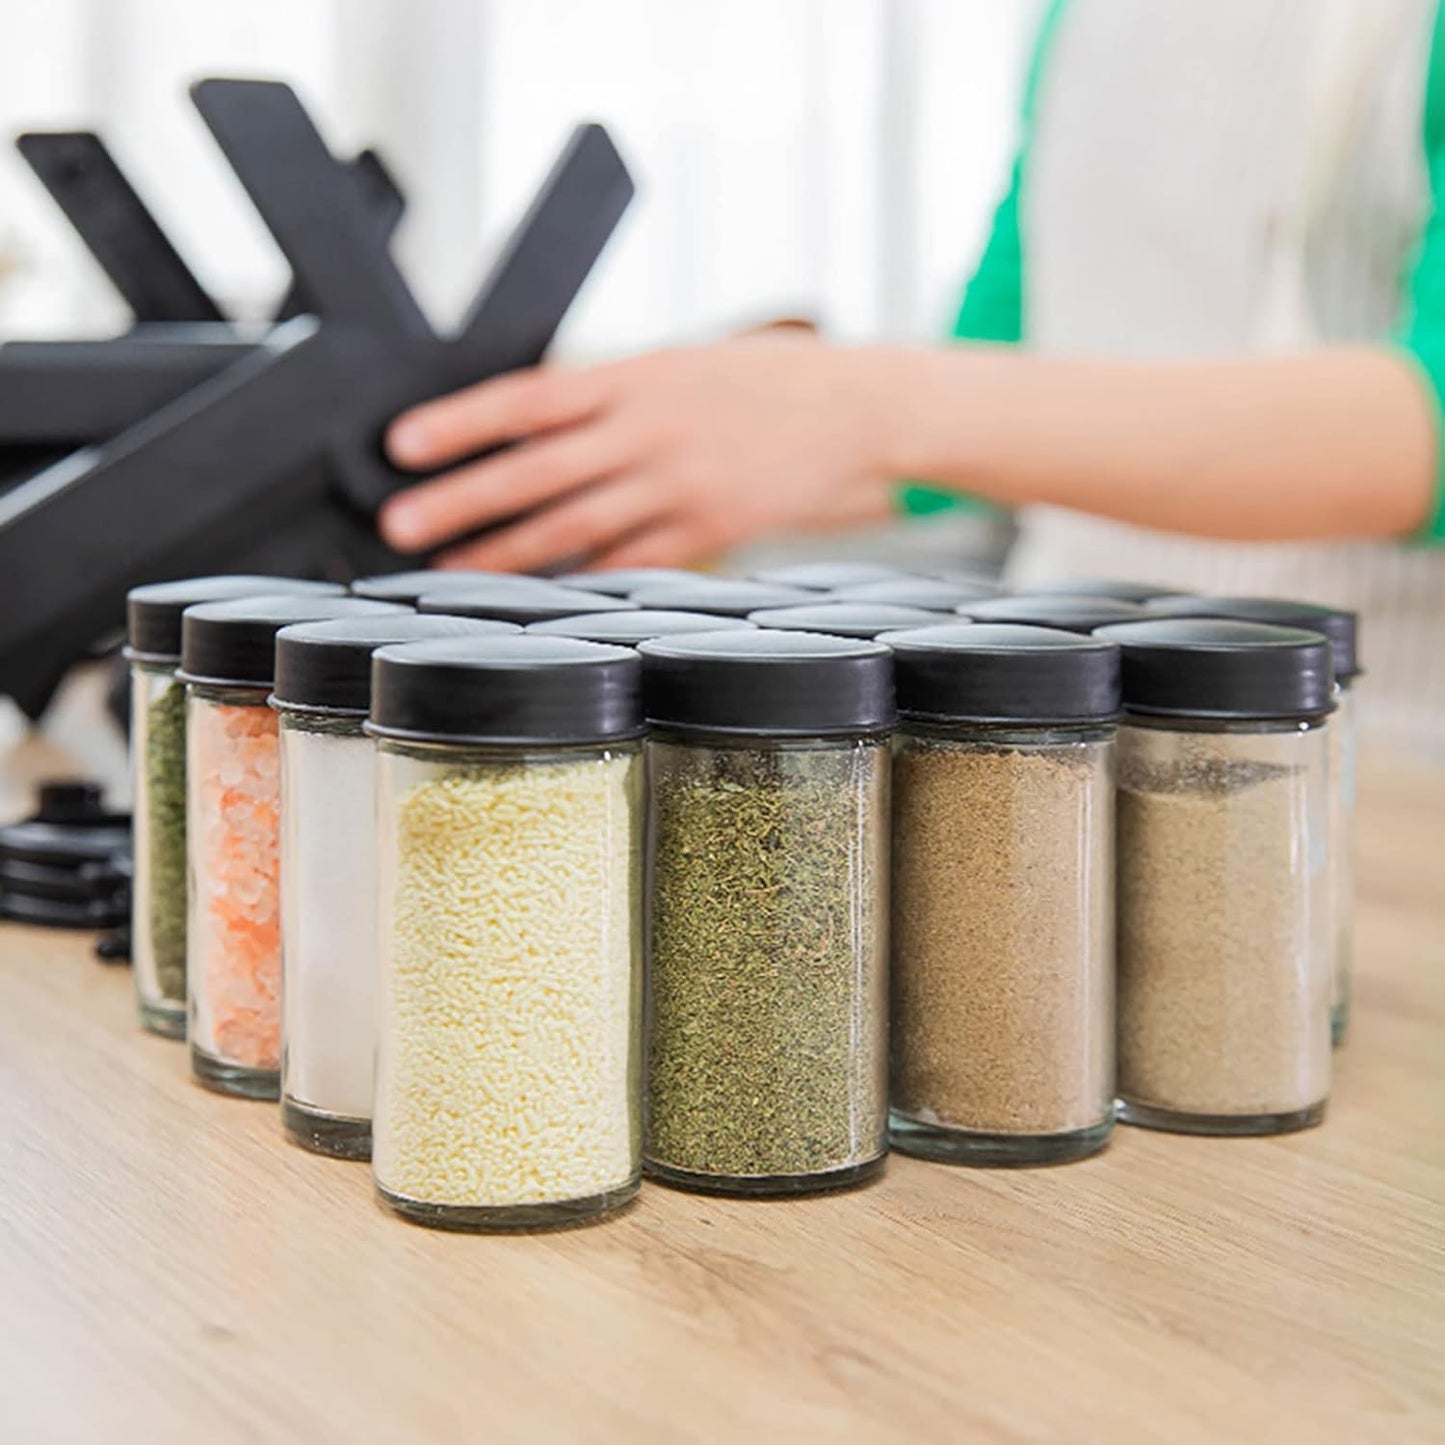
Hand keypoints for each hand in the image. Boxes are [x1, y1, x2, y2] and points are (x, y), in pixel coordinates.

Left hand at [378, 335, 895, 571]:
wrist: (867, 409)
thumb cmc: (775, 382)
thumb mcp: (690, 363)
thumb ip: (620, 393)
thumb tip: (543, 423)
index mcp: (638, 375)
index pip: (528, 399)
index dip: (460, 423)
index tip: (403, 443)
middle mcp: (650, 430)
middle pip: (535, 470)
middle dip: (462, 499)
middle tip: (399, 524)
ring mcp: (680, 484)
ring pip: (574, 525)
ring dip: (506, 552)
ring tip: (450, 571)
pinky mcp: (712, 529)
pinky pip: (632, 560)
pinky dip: (583, 578)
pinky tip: (542, 596)